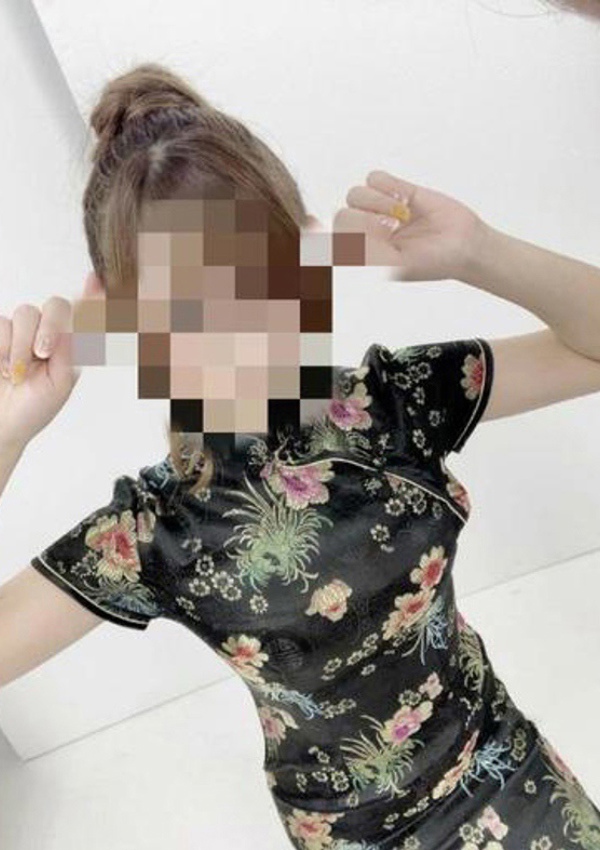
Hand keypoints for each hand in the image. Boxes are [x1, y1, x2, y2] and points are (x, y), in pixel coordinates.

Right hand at [0, 283, 87, 450]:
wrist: (0, 425)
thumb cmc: (32, 409)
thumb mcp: (60, 381)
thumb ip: (73, 348)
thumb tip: (87, 317)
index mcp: (70, 347)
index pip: (85, 315)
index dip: (93, 297)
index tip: (96, 281)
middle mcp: (48, 334)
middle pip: (56, 305)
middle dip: (51, 326)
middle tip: (43, 352)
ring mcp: (20, 332)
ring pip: (26, 313)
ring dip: (21, 345)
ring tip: (17, 373)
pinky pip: (0, 323)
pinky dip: (1, 346)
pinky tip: (1, 366)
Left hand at [334, 170, 486, 281]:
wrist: (463, 245)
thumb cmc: (431, 261)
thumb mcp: (393, 265)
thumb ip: (364, 252)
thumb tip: (342, 235)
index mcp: (362, 252)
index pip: (333, 240)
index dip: (330, 235)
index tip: (340, 233)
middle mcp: (367, 231)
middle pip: (342, 214)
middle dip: (365, 220)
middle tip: (390, 229)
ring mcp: (380, 209)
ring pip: (356, 193)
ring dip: (378, 202)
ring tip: (401, 215)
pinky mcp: (397, 190)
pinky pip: (375, 177)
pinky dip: (389, 185)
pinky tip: (406, 198)